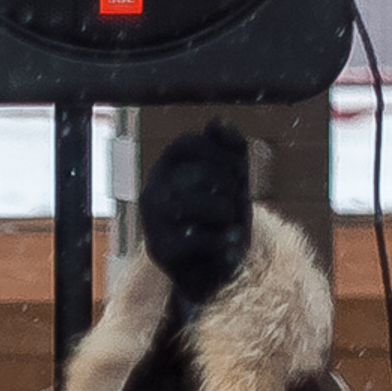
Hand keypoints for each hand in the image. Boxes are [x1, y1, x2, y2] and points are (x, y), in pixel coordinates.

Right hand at [139, 121, 253, 308]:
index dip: (217, 151)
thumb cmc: (223, 216)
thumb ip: (232, 145)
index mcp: (165, 169)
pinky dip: (222, 241)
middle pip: (199, 175)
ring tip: (231, 222)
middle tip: (236, 202)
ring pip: (196, 205)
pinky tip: (228, 244)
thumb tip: (216, 122)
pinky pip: (197, 238)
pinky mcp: (160, 250)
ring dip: (225, 212)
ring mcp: (152, 222)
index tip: (240, 168)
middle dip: (230, 186)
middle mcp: (151, 192)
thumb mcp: (234, 176)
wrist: (212, 268)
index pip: (184, 143)